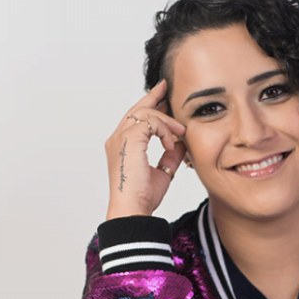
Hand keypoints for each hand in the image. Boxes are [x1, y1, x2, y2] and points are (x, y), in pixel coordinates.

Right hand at [104, 79, 187, 219]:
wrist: (133, 209)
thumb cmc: (143, 197)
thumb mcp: (163, 172)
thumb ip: (170, 156)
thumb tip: (181, 143)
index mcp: (123, 146)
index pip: (135, 119)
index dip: (149, 105)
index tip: (163, 97)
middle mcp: (118, 138)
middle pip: (137, 109)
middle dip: (154, 97)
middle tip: (167, 89)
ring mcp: (121, 137)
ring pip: (146, 113)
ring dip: (166, 121)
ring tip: (180, 132)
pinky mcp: (129, 139)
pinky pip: (150, 122)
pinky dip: (164, 130)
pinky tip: (171, 143)